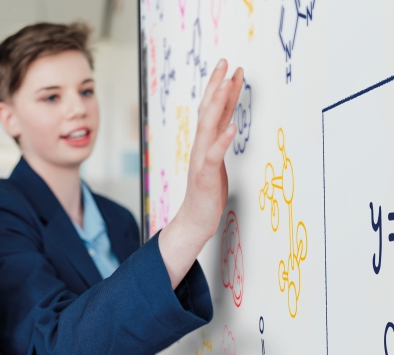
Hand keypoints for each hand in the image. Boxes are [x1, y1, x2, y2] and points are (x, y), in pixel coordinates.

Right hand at [159, 59, 243, 287]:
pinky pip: (213, 155)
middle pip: (207, 110)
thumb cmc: (207, 193)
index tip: (230, 67)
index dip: (221, 87)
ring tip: (227, 85)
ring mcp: (201, 160)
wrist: (194, 220)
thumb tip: (227, 122)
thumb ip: (218, 141)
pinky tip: (231, 127)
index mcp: (204, 142)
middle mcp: (200, 146)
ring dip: (217, 104)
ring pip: (208, 127)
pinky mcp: (205, 176)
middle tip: (226, 62)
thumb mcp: (215, 161)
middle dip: (216, 85)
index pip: (212, 109)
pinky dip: (222, 140)